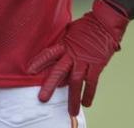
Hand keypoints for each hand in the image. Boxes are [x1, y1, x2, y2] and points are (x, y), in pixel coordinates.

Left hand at [27, 0, 129, 116]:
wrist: (105, 22)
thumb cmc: (87, 25)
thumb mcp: (70, 31)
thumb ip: (63, 42)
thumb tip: (57, 48)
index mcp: (64, 45)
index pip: (48, 54)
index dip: (39, 62)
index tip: (29, 71)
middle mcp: (72, 54)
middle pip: (58, 71)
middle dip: (50, 85)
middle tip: (42, 98)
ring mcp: (84, 60)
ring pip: (75, 81)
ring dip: (73, 97)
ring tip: (71, 111)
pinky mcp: (97, 64)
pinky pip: (92, 82)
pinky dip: (89, 93)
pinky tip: (86, 103)